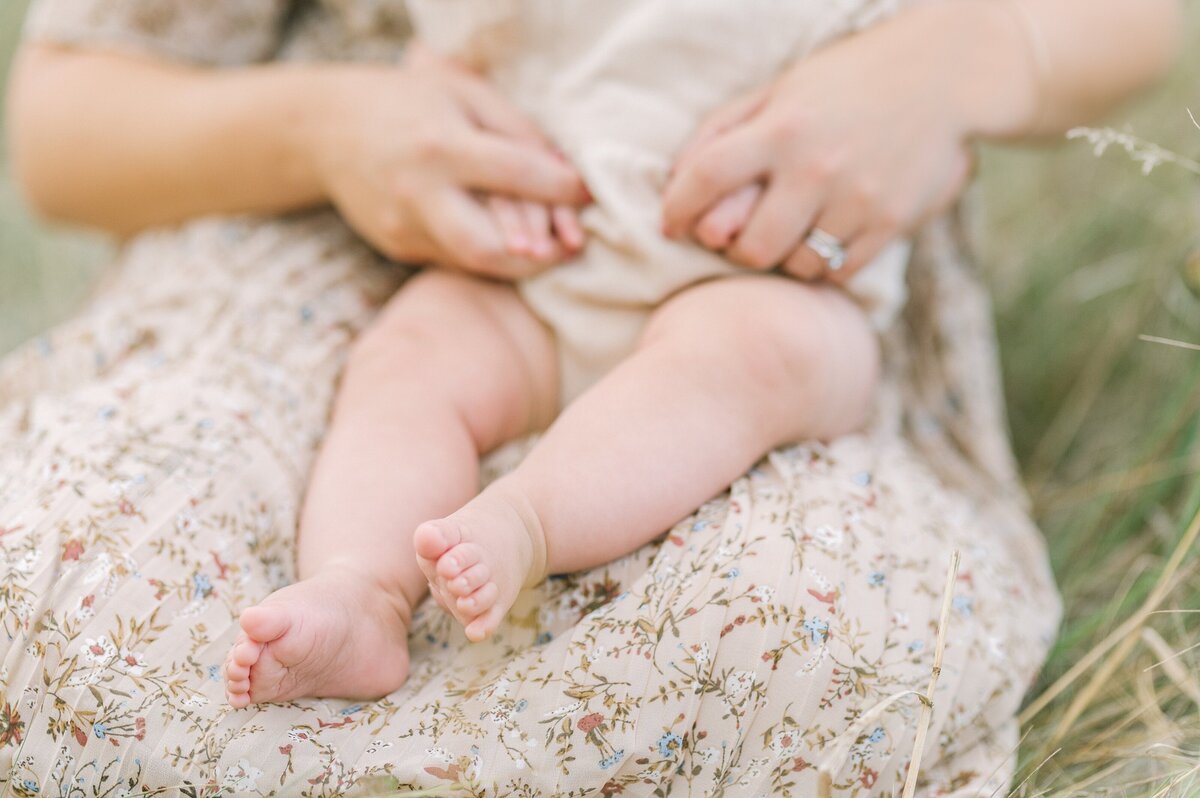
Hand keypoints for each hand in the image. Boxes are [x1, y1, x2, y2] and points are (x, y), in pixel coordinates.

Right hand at [306, 53, 589, 278]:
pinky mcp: (399, 248)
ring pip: (474, 262)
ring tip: (549, 248)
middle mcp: (418, 194)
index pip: (516, 176)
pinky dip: (488, 254)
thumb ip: (518, 133)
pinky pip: (455, 259)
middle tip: (570, 246)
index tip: (589, 193)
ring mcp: (404, 228)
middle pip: (488, 247)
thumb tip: (567, 175)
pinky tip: (508, 242)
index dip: (562, 189)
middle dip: (539, 255)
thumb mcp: (466, 96)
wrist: (328, 129)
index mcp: (439, 147)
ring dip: (519, 261)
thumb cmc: (410, 102)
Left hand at [661, 3, 1001, 282]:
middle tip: (742, 238)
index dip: (677, 208)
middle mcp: (817, 168)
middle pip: (751, 248)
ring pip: (796, 266)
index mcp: (782, 129)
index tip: (669, 225)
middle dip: (737, 251)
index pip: (707, 177)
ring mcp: (857, 199)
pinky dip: (824, 264)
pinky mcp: (891, 222)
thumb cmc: (847, 82)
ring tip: (792, 233)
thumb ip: (724, 129)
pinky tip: (825, 238)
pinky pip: (839, 271)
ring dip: (784, 258)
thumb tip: (675, 179)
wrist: (944, 76)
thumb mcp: (780, 89)